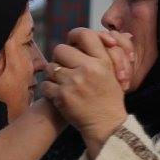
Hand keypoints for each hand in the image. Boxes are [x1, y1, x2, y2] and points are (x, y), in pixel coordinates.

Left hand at [41, 29, 127, 151]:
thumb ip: (105, 54)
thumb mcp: (113, 73)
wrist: (107, 126)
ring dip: (53, 75)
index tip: (71, 44)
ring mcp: (74, 82)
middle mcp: (88, 69)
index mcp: (102, 61)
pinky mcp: (62, 96)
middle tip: (64, 67)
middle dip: (60, 58)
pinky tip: (56, 93)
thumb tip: (106, 34)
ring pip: (51, 67)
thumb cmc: (110, 99)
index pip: (84, 34)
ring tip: (60, 82)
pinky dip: (48, 89)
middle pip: (60, 49)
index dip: (74, 36)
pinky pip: (45, 85)